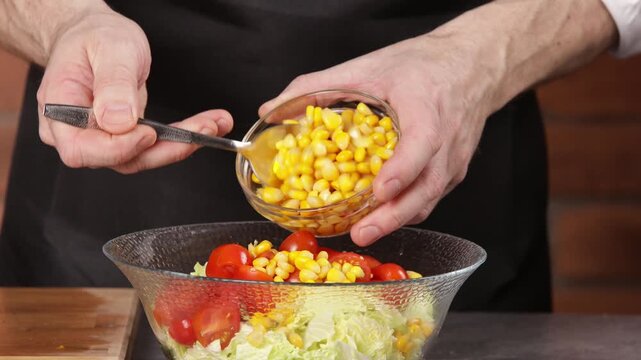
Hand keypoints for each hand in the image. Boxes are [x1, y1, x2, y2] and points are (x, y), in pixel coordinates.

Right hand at [36, 8, 232, 172]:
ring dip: (181, 144)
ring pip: (142, 156)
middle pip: (119, 159)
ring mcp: (101, 139)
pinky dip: (181, 137)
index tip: (149, 132)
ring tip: (214, 124)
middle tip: (204, 128)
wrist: (95, 36)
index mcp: (60, 111)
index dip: (118, 148)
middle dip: (166, 148)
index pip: (82, 149)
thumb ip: (113, 84)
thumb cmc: (94, 38)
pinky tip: (207, 126)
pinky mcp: (124, 138)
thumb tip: (118, 121)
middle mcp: (77, 132)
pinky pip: (152, 147)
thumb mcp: (109, 49)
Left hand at [260, 35, 497, 245]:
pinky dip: (406, 211)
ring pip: (428, 199)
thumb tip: (272, 109)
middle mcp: (446, 139)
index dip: (401, 170)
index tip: (379, 190)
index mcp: (427, 107)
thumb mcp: (369, 66)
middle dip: (393, 215)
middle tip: (362, 232)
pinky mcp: (453, 172)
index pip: (421, 143)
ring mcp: (453, 160)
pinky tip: (380, 218)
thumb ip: (319, 85)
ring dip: (398, 220)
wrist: (471, 66)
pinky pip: (430, 197)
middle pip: (425, 186)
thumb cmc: (423, 66)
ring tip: (364, 233)